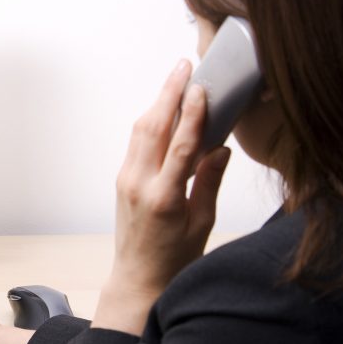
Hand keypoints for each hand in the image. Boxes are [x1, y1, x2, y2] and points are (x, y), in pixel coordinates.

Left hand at [94, 60, 230, 335]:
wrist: (138, 277)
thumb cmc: (175, 257)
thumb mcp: (202, 222)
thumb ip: (209, 182)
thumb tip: (220, 147)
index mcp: (165, 197)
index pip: (180, 145)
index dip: (192, 114)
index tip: (201, 87)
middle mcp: (141, 183)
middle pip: (154, 128)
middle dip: (168, 93)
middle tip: (184, 66)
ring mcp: (127, 180)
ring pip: (141, 131)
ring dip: (158, 102)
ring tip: (176, 79)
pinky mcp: (122, 180)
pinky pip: (137, 143)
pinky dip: (151, 122)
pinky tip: (164, 109)